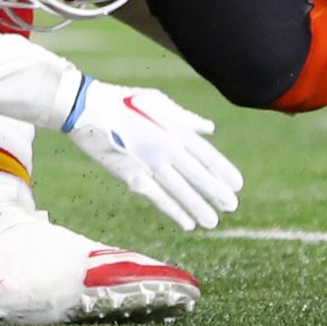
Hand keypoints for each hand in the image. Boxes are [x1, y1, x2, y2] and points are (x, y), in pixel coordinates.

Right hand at [62, 79, 243, 230]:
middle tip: (232, 206)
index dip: (223, 170)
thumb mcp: (159, 103)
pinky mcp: (131, 176)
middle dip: (216, 192)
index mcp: (174, 128)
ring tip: (213, 221)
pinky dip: (174, 210)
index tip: (238, 184)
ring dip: (198, 207)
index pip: (205, 154)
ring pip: (180, 189)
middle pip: (197, 174)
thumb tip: (209, 129)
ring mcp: (149, 163)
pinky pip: (157, 197)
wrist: (88, 108)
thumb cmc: (124, 102)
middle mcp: (166, 147)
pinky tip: (187, 223)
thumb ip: (186, 119)